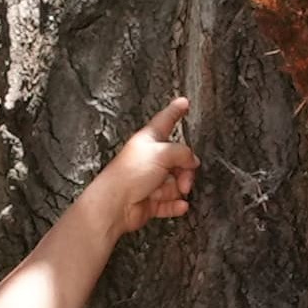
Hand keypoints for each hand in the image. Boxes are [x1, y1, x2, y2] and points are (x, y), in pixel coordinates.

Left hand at [89, 98, 197, 233]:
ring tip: (179, 191)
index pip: (166, 120)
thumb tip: (191, 160)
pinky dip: (175, 205)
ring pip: (176, 182)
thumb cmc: (129, 174)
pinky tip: (180, 205)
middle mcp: (149, 159)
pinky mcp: (150, 200)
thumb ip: (182, 152)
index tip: (183, 103)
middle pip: (177, 159)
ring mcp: (150, 180)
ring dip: (180, 188)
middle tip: (185, 176)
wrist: (115, 204)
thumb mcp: (162, 153)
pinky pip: (170, 202)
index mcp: (148, 140)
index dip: (175, 111)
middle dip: (185, 169)